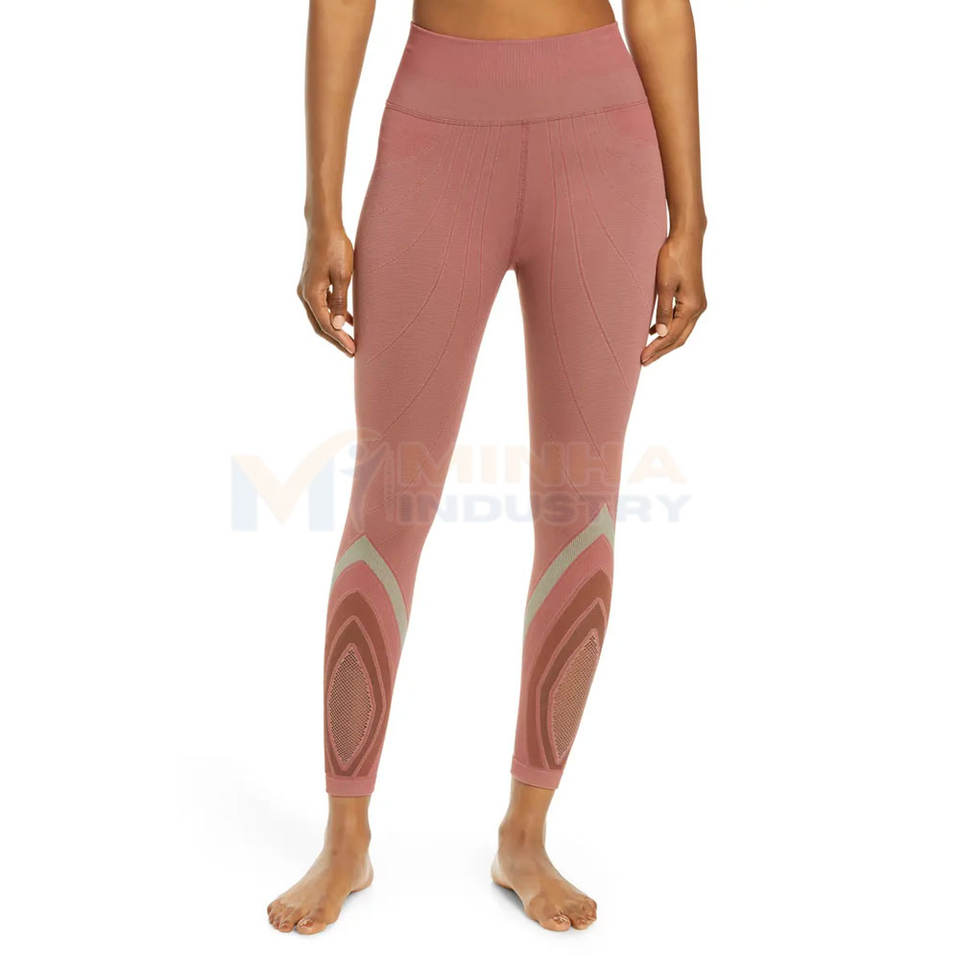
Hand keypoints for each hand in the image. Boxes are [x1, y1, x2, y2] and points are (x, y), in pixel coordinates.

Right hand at [297, 226, 355, 355]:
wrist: (323, 226)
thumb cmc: (335, 247)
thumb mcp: (342, 276)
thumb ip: (340, 302)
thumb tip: (337, 326)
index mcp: (311, 295)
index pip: (326, 325)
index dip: (340, 340)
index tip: (353, 350)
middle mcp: (305, 294)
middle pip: (319, 325)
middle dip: (335, 340)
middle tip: (351, 351)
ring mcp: (307, 289)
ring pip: (320, 317)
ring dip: (334, 329)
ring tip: (350, 339)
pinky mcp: (312, 283)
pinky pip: (322, 306)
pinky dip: (333, 315)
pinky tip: (348, 321)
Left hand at [641, 230, 706, 365]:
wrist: (687, 238)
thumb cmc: (673, 257)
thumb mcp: (663, 284)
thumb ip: (662, 310)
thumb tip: (661, 334)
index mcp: (692, 307)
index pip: (672, 336)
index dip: (657, 349)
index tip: (642, 358)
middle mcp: (698, 308)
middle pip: (679, 338)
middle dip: (661, 351)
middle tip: (644, 361)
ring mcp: (698, 304)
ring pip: (681, 331)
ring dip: (665, 342)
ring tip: (648, 351)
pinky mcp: (693, 298)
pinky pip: (681, 321)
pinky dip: (669, 329)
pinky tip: (654, 332)